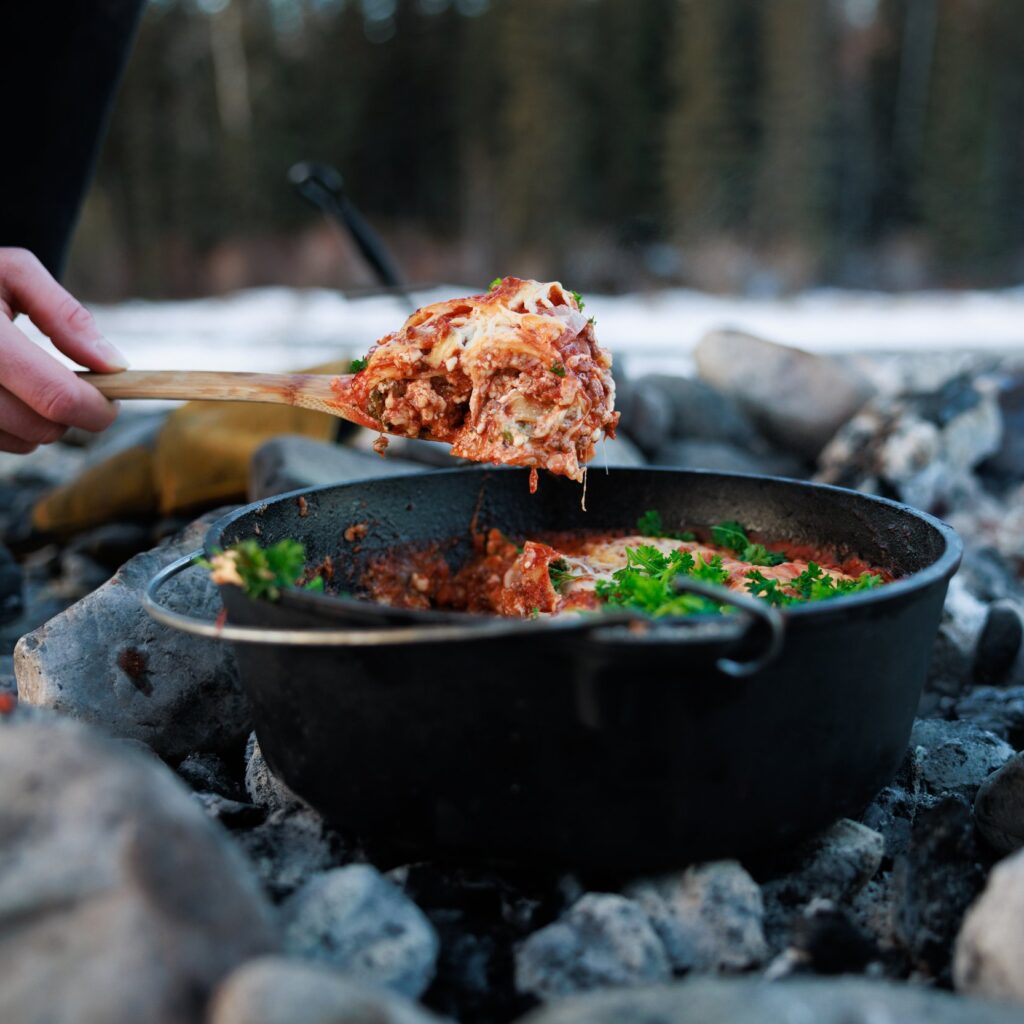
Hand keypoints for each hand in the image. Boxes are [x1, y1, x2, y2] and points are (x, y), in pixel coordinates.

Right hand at [0, 248, 125, 452]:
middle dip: (71, 414)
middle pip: (41, 427)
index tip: (111, 401)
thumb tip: (113, 364)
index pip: (56, 396)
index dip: (96, 407)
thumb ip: (65, 315)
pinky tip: (8, 393)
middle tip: (73, 385)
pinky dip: (14, 428)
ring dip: (41, 422)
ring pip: (21, 442)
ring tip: (32, 382)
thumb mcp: (13, 273)